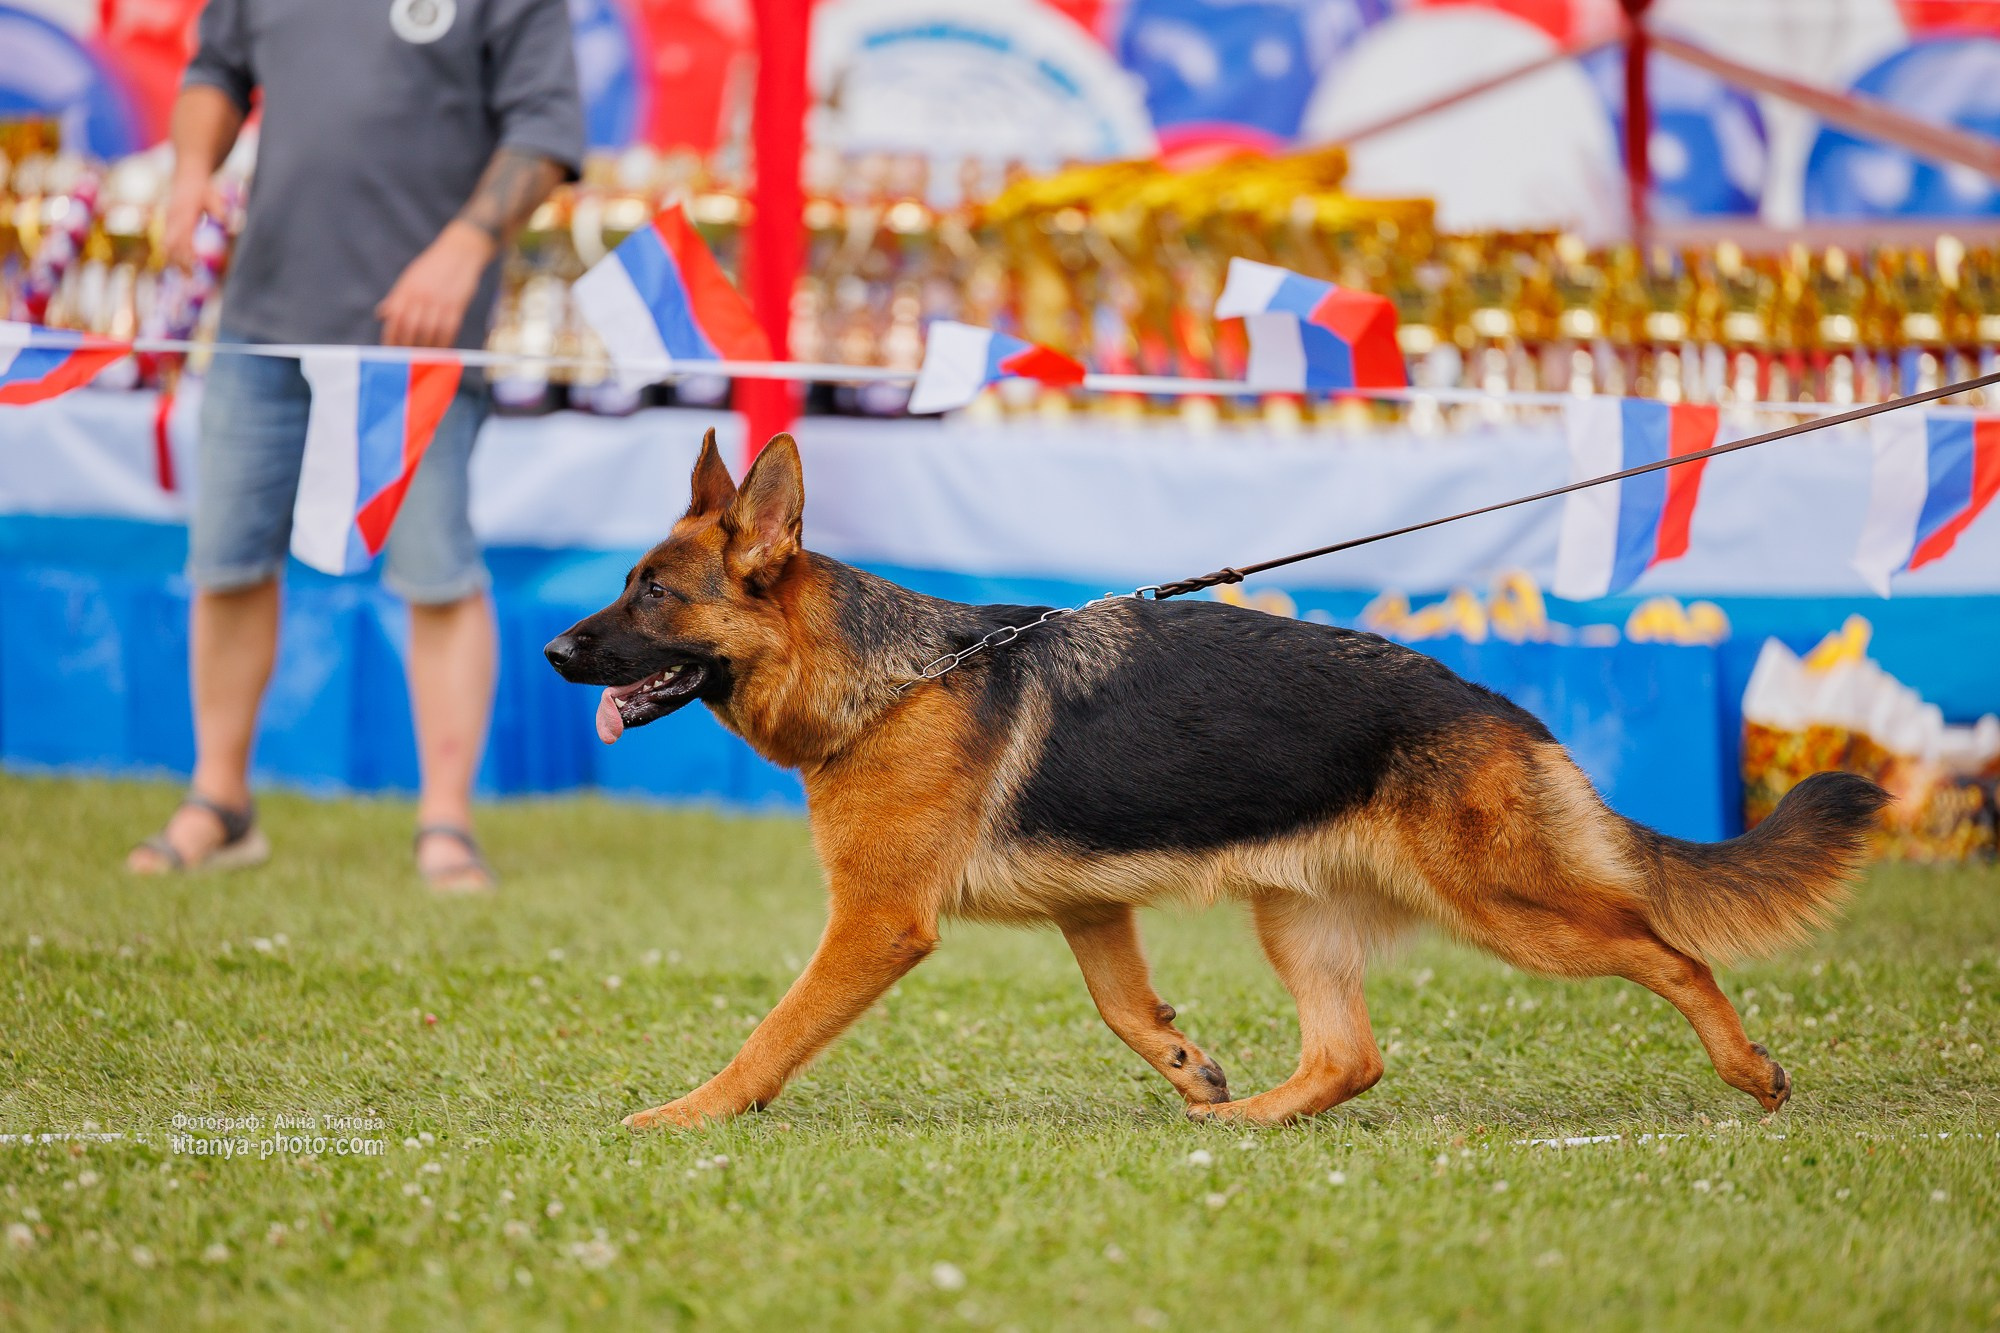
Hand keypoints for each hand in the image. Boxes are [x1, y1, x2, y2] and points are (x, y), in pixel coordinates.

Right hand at [162, 168, 225, 270]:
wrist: (188, 177)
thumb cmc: (204, 189)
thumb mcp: (214, 196)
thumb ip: (221, 211)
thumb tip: (230, 227)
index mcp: (184, 214)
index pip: (183, 238)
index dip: (188, 254)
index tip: (196, 268)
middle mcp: (173, 219)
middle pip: (172, 245)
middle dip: (179, 263)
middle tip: (191, 279)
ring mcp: (168, 221)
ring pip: (166, 245)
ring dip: (174, 262)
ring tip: (185, 277)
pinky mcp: (168, 223)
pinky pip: (167, 242)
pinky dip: (172, 255)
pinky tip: (180, 267)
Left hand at [375, 221, 494, 347]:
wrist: (460, 250)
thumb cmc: (433, 265)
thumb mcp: (410, 277)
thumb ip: (397, 297)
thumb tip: (382, 314)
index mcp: (406, 289)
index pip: (394, 319)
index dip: (391, 337)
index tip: (390, 351)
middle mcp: (421, 296)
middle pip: (410, 328)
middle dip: (407, 347)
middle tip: (407, 361)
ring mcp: (439, 301)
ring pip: (429, 332)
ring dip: (426, 348)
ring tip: (424, 358)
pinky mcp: (456, 305)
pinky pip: (448, 330)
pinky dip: (444, 342)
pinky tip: (441, 349)